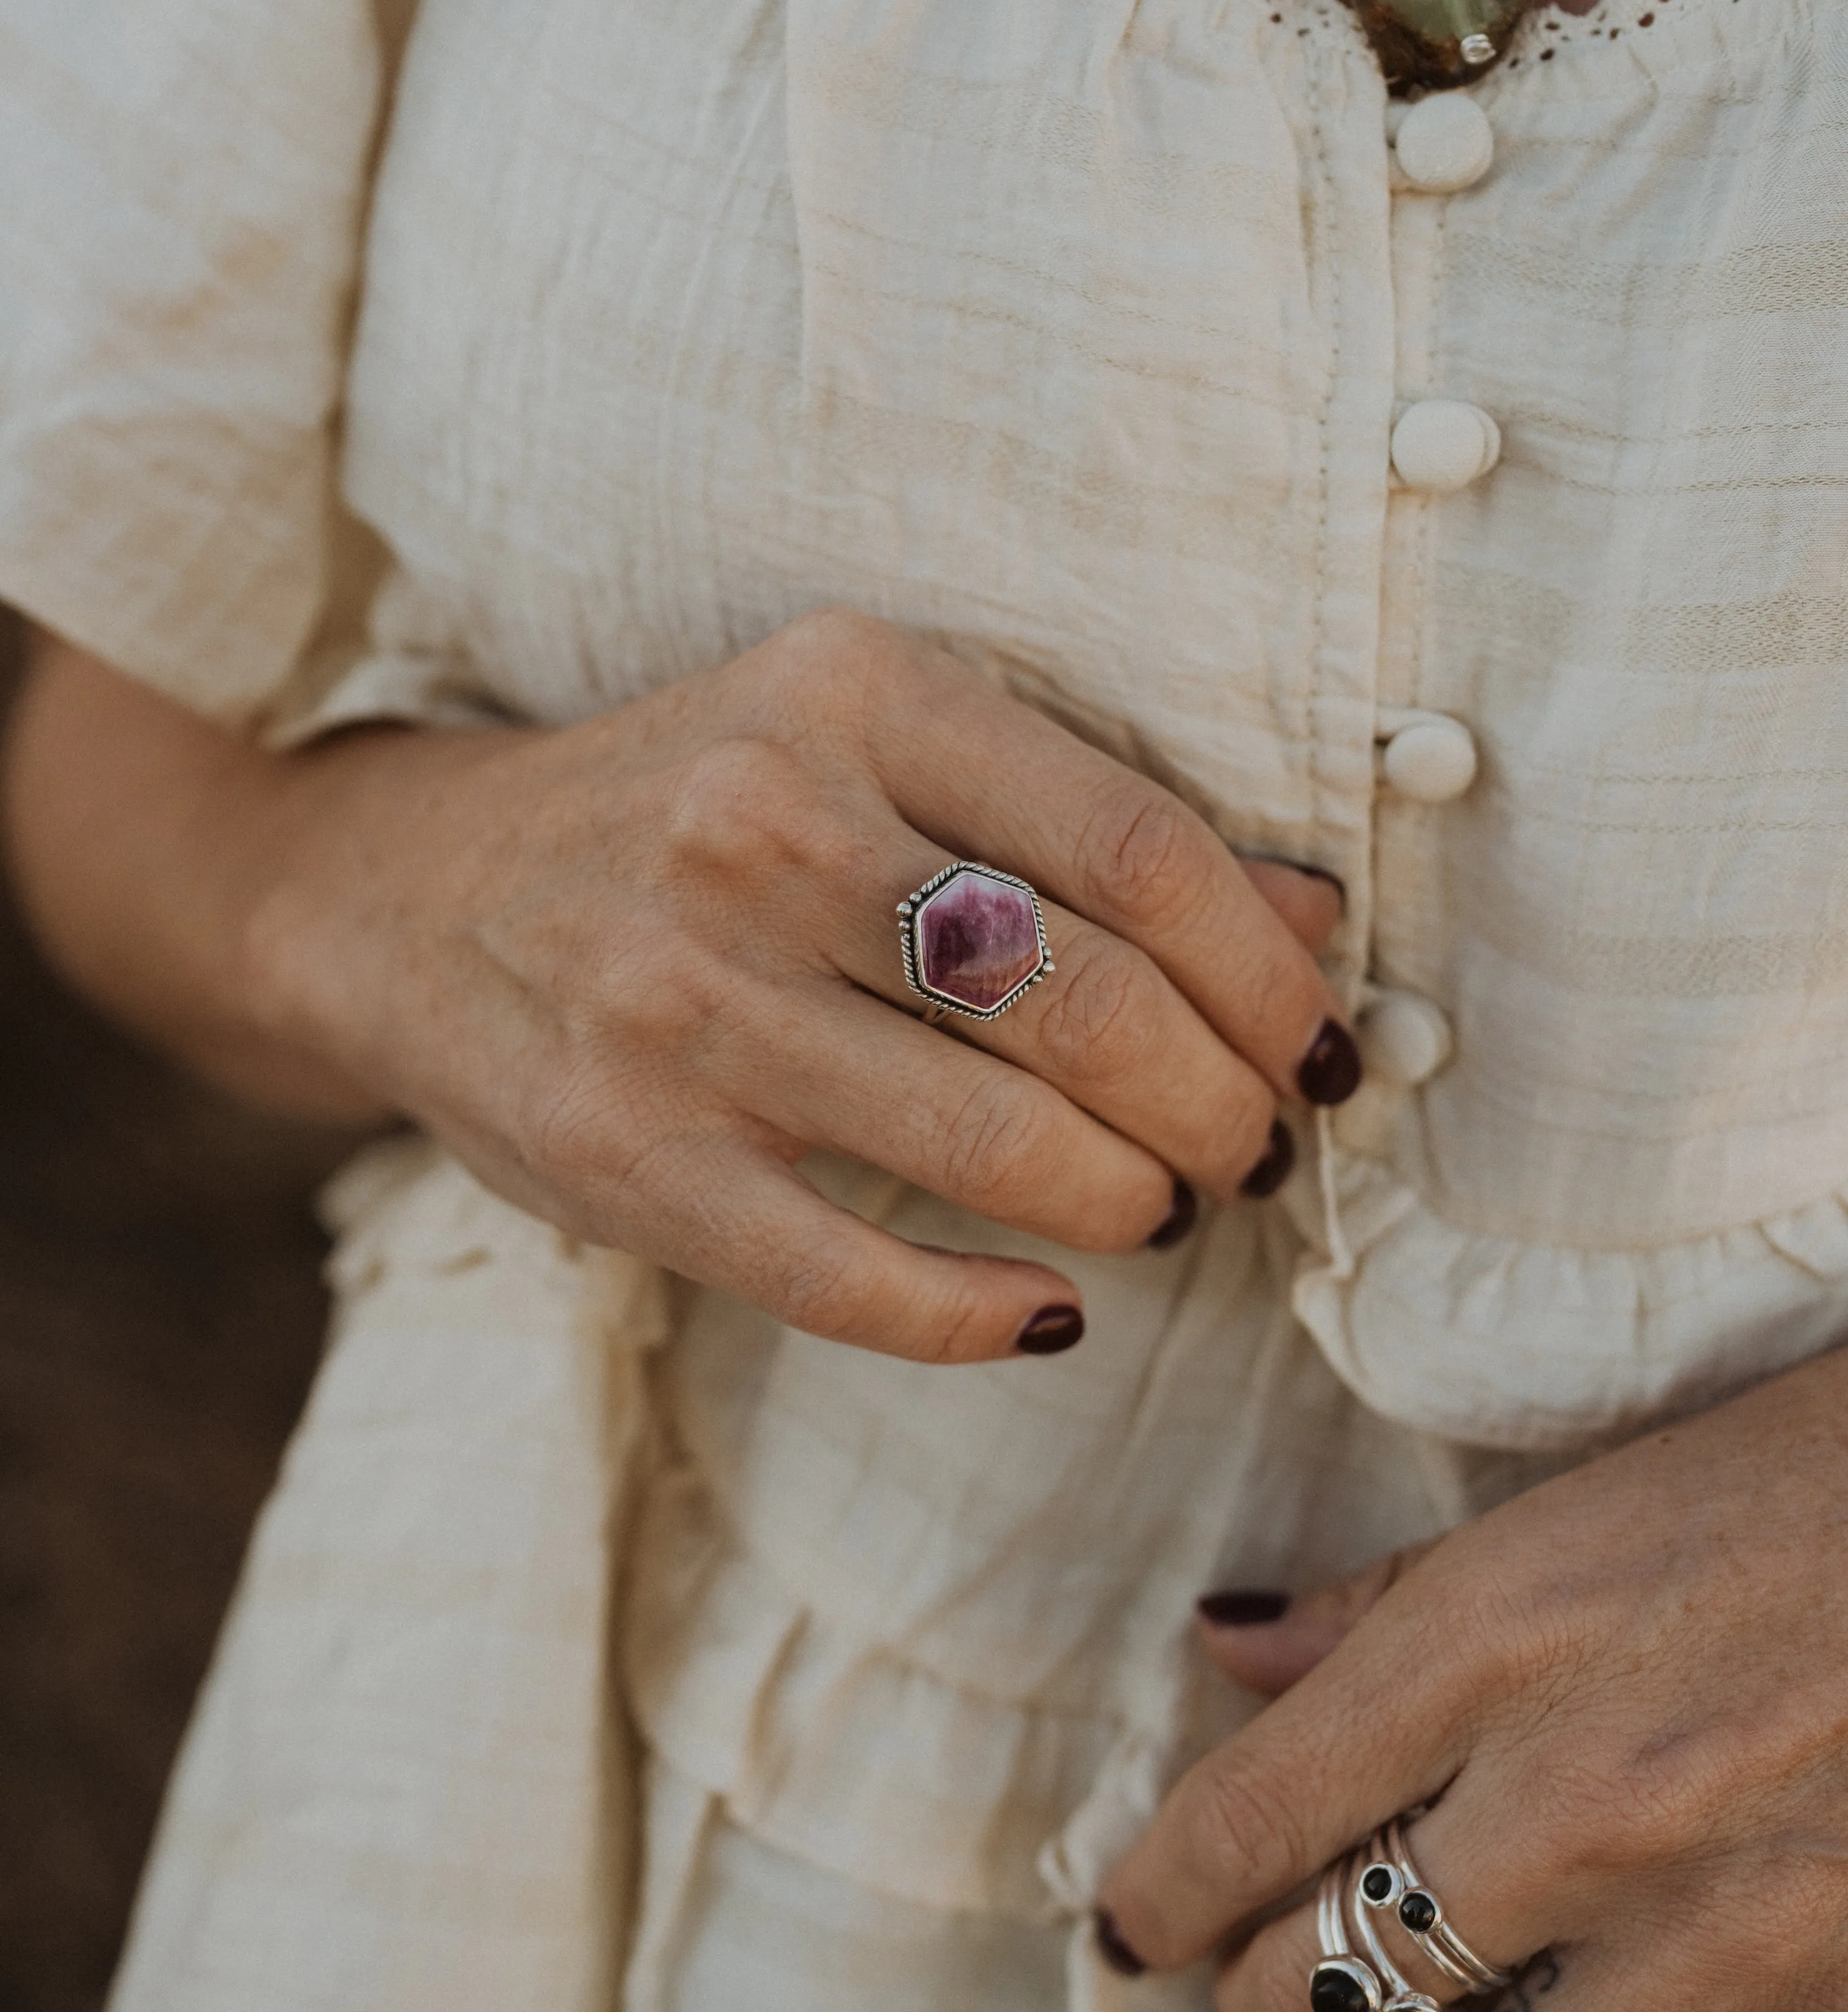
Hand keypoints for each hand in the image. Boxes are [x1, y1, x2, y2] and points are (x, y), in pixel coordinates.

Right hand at [251, 609, 1350, 1358]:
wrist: (409, 898)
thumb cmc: (689, 820)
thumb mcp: (869, 750)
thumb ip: (1082, 823)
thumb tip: (1315, 926)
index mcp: (852, 695)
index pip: (1142, 850)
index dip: (1272, 978)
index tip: (1318, 1050)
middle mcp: (761, 832)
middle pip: (1090, 1008)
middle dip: (1220, 1110)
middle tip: (1245, 1148)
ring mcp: (681, 1002)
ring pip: (999, 1147)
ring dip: (1130, 1204)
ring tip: (1150, 1205)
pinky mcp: (626, 1157)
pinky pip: (858, 1278)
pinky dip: (989, 1316)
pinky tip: (1048, 1310)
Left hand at [1098, 1348, 1847, 2011]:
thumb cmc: (1784, 1497)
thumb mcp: (1565, 1513)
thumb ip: (1384, 1604)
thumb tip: (1225, 1648)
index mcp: (1494, 1644)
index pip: (1252, 1818)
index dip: (1163, 1897)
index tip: (1133, 1928)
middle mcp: (1585, 1800)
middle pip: (1329, 1983)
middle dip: (1268, 1997)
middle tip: (1273, 1979)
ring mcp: (1718, 1926)